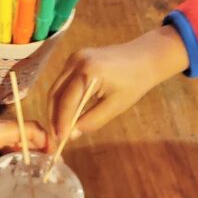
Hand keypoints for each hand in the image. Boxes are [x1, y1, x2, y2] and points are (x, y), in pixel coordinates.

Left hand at [0, 92, 46, 197]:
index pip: (29, 129)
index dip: (46, 140)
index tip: (56, 160)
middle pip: (24, 132)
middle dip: (41, 149)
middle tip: (50, 172)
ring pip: (12, 137)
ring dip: (26, 150)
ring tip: (36, 172)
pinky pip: (0, 141)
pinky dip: (11, 151)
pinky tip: (10, 168)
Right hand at [48, 27, 188, 141]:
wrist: (145, 57)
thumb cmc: (134, 82)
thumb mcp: (115, 106)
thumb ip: (92, 121)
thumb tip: (71, 135)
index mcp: (88, 72)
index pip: (67, 102)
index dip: (61, 122)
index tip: (59, 140)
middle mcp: (76, 61)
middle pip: (55, 93)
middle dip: (53, 116)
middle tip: (54, 137)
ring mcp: (74, 57)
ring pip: (56, 87)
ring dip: (55, 108)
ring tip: (58, 128)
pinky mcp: (75, 58)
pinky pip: (63, 81)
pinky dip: (62, 98)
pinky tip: (65, 113)